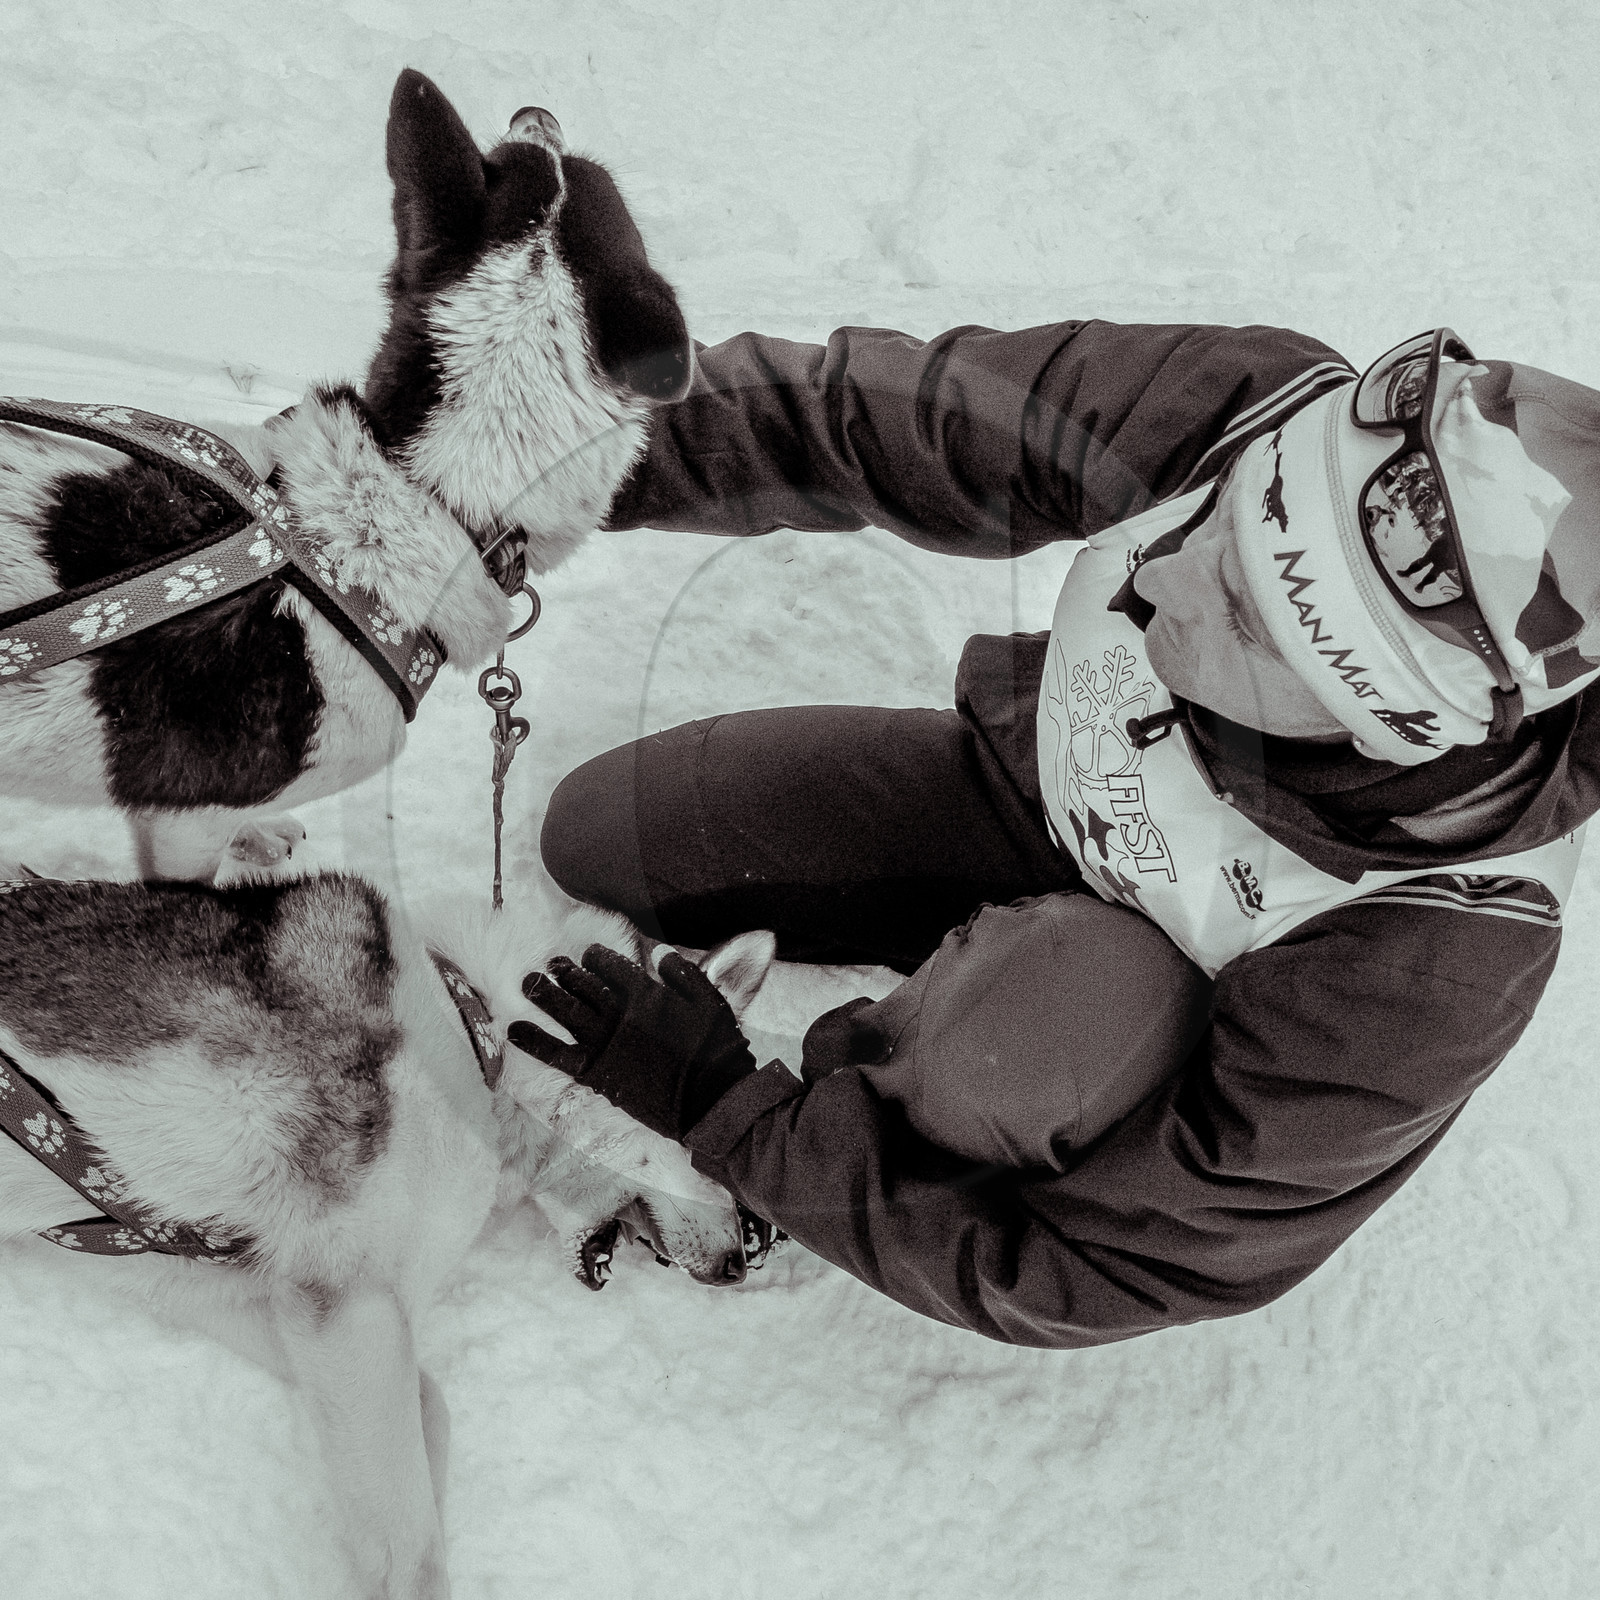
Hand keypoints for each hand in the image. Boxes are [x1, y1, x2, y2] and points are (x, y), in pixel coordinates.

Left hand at [508, 945, 756, 1140]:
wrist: (710, 1100)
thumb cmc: (715, 1050)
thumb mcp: (710, 1001)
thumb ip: (683, 973)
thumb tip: (659, 952)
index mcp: (645, 992)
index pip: (608, 964)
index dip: (594, 957)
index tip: (587, 956)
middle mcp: (619, 1013)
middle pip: (581, 984)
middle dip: (563, 970)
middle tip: (551, 964)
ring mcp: (605, 1042)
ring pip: (565, 1011)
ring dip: (543, 994)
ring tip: (528, 982)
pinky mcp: (597, 1072)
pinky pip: (556, 1054)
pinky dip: (533, 1042)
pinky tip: (513, 1031)